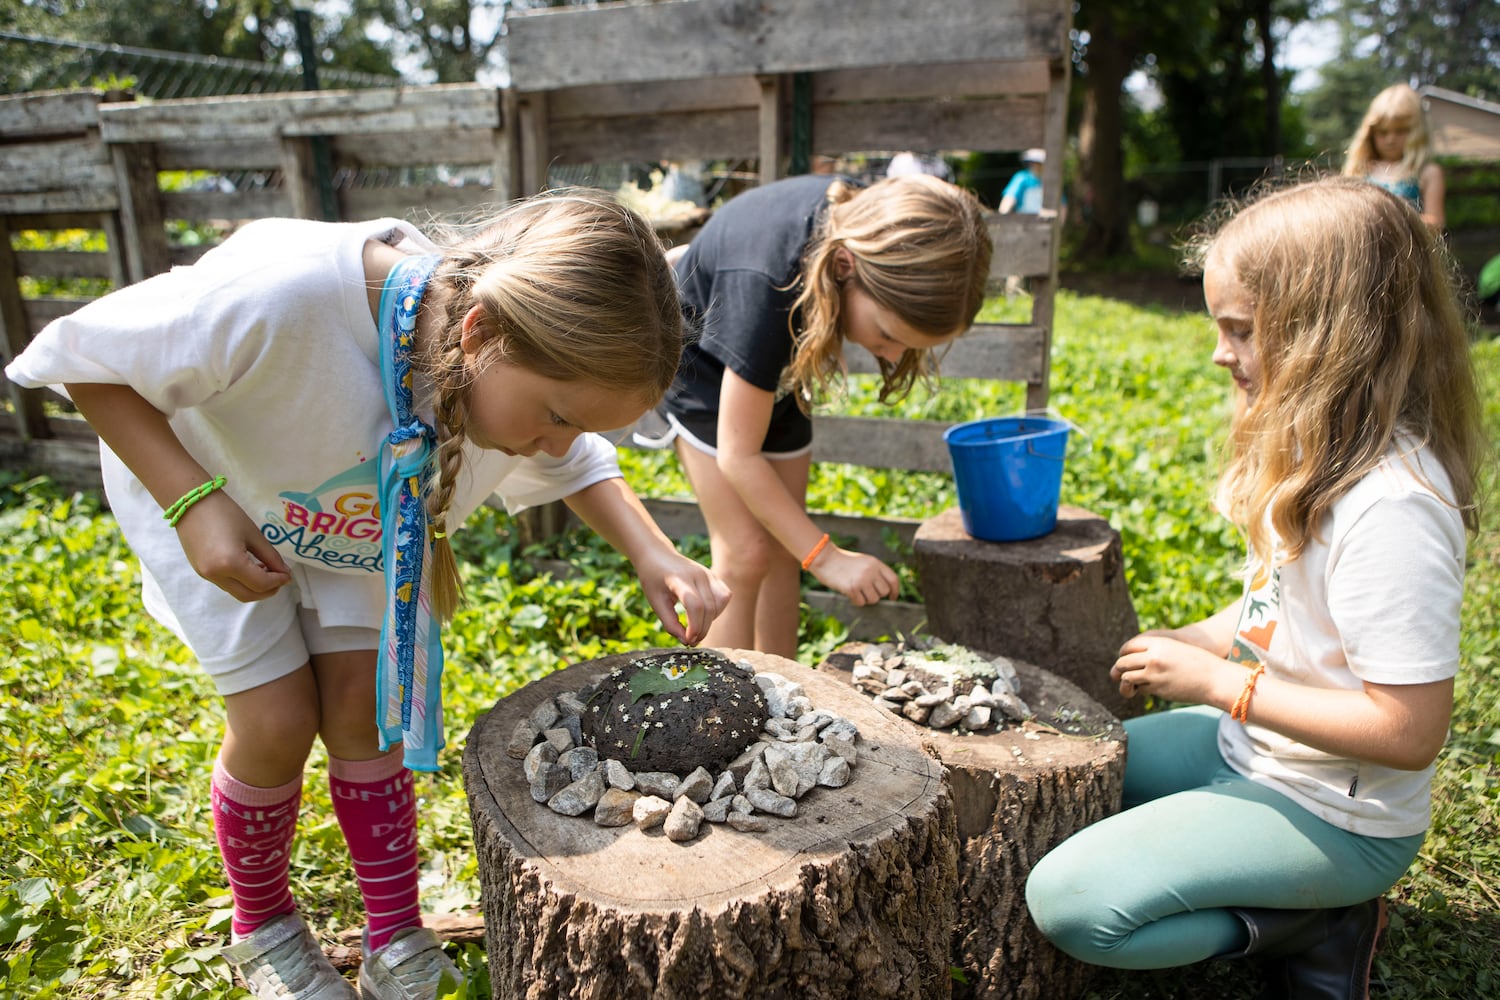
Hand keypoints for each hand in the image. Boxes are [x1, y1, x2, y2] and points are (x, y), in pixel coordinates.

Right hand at [172, 490, 291, 601]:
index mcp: (230, 564)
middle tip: (281, 578)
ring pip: (237, 592)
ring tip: (266, 571)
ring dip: (254, 588)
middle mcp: (216, 575)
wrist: (191, 503)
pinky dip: (241, 582)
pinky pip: (226, 584)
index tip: (289, 575)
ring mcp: (206, 575)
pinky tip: (250, 569)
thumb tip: (284, 573)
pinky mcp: (201, 572)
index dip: (278, 581)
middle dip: (268, 591)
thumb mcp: (254, 535)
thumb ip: (271, 557)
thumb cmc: (225, 513)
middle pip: (248, 595)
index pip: (261, 583)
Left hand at [635, 548, 731, 645]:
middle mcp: (697, 574)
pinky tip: (704, 614)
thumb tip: (686, 641)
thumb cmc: (653, 579)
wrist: (657, 555)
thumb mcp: (655, 602)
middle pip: (709, 608)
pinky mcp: (713, 576)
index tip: (688, 640)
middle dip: (702, 629)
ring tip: (696, 625)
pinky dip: (717, 610)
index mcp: (678, 579)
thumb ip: (670, 623)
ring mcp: (708, 573)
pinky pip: (724, 596)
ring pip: (720, 602)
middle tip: (691, 641)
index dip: (694, 626)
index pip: (694, 604)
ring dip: (711, 620)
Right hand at [808, 546, 899, 606]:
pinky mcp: (851, 588)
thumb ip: (875, 572)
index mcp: (875, 563)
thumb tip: (885, 591)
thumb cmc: (844, 561)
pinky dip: (856, 601)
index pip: (893, 579)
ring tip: (857, 591)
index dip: (895, 591)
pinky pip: (861, 603)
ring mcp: (861, 579)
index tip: (893, 598)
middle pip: (884, 592)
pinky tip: (849, 593)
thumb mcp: (864, 561)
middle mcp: (871, 571)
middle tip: (866, 592)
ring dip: (865, 599)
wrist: (825, 558)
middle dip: (876, 595)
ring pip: (873, 600)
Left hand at [1110, 633, 1233, 704]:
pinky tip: (1149, 689)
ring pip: (1127, 678)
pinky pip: (1141, 689)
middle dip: (1120, 669)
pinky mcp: (1159, 689)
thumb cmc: (1196, 662)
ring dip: (1126, 683)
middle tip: (1121, 674)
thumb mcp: (1174, 649)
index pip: (1128, 647)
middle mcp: (1153, 657)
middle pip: (1122, 663)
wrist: (1215, 679)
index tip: (1125, 659)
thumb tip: (1127, 660)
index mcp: (1158, 643)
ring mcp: (1155, 674)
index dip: (1123, 653)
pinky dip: (1141, 690)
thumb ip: (1153, 651)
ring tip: (1131, 685)